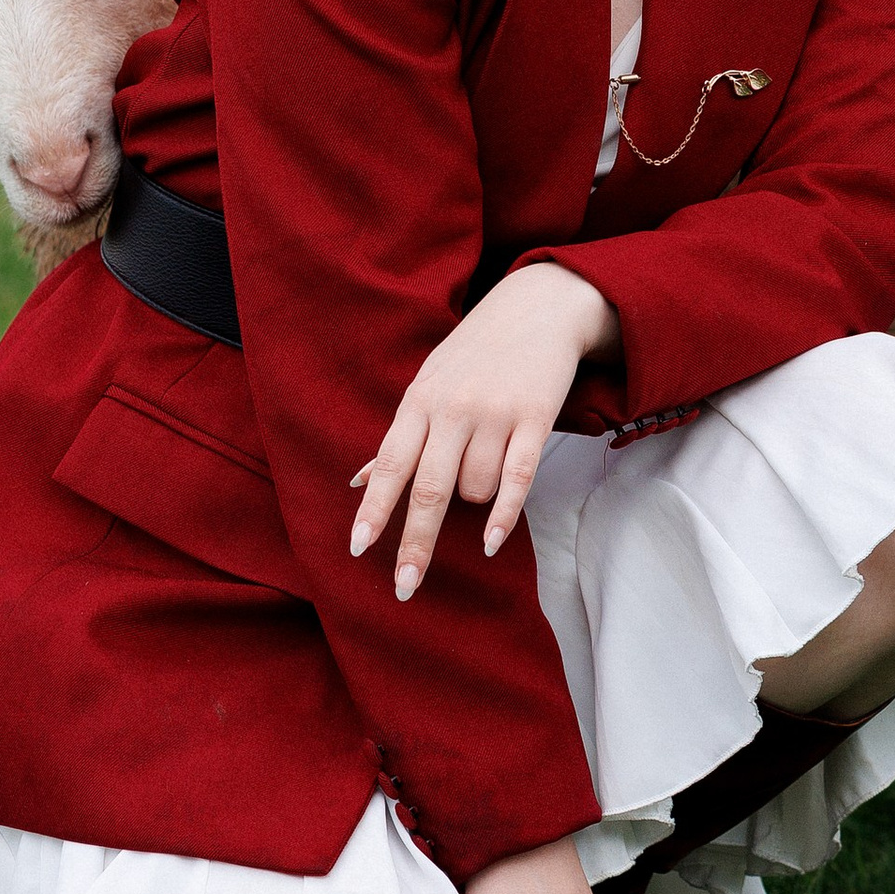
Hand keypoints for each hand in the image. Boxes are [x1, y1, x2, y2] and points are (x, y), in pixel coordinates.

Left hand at [348, 263, 620, 594]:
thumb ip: (398, 437)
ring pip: (475, 488)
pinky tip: (491, 543)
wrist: (539, 307)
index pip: (389, 463)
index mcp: (419, 401)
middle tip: (404, 586)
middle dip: (416, 542)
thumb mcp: (428, 384)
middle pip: (429, 489)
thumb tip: (355, 483)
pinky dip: (504, 515)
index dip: (375, 509)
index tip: (359, 549)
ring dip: (474, 501)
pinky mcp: (535, 418)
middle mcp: (452, 409)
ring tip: (485, 467)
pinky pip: (517, 478)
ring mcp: (495, 414)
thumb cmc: (475, 353)